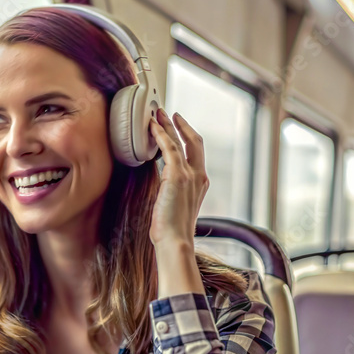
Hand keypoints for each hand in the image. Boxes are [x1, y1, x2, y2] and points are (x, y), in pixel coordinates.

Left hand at [148, 108, 208, 246]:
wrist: (175, 240)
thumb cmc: (171, 230)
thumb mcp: (174, 206)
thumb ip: (171, 192)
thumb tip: (161, 186)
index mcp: (200, 184)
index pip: (196, 153)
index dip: (188, 137)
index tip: (177, 127)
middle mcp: (199, 176)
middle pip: (194, 142)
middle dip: (181, 125)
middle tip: (168, 113)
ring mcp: (190, 175)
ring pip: (180, 142)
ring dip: (168, 125)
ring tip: (157, 113)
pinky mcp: (177, 176)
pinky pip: (169, 148)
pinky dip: (160, 135)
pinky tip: (152, 127)